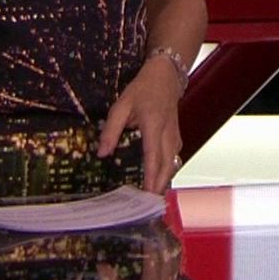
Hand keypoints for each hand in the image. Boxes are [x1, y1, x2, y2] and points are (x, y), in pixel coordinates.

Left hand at [100, 58, 183, 191]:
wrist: (166, 75)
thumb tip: (102, 153)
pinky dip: (168, 171)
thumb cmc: (143, 89)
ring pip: (173, 163)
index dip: (151, 176)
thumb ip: (111, 130)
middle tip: (149, 204)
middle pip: (168, 165)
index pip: (153, 156)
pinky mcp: (176, 136)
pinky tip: (160, 180)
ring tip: (153, 197)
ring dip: (165, 180)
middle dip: (160, 185)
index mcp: (154, 125)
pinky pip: (174, 158)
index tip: (147, 193)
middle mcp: (168, 133)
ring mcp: (175, 135)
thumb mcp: (121, 105)